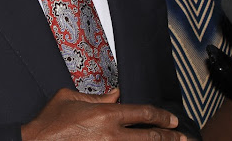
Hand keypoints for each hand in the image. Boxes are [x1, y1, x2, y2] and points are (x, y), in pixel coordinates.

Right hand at [21, 88, 187, 139]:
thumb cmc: (49, 123)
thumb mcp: (70, 99)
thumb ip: (97, 97)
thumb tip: (115, 95)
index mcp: (105, 114)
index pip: (142, 114)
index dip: (161, 117)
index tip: (172, 121)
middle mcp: (110, 135)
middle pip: (149, 137)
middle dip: (169, 137)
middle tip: (182, 137)